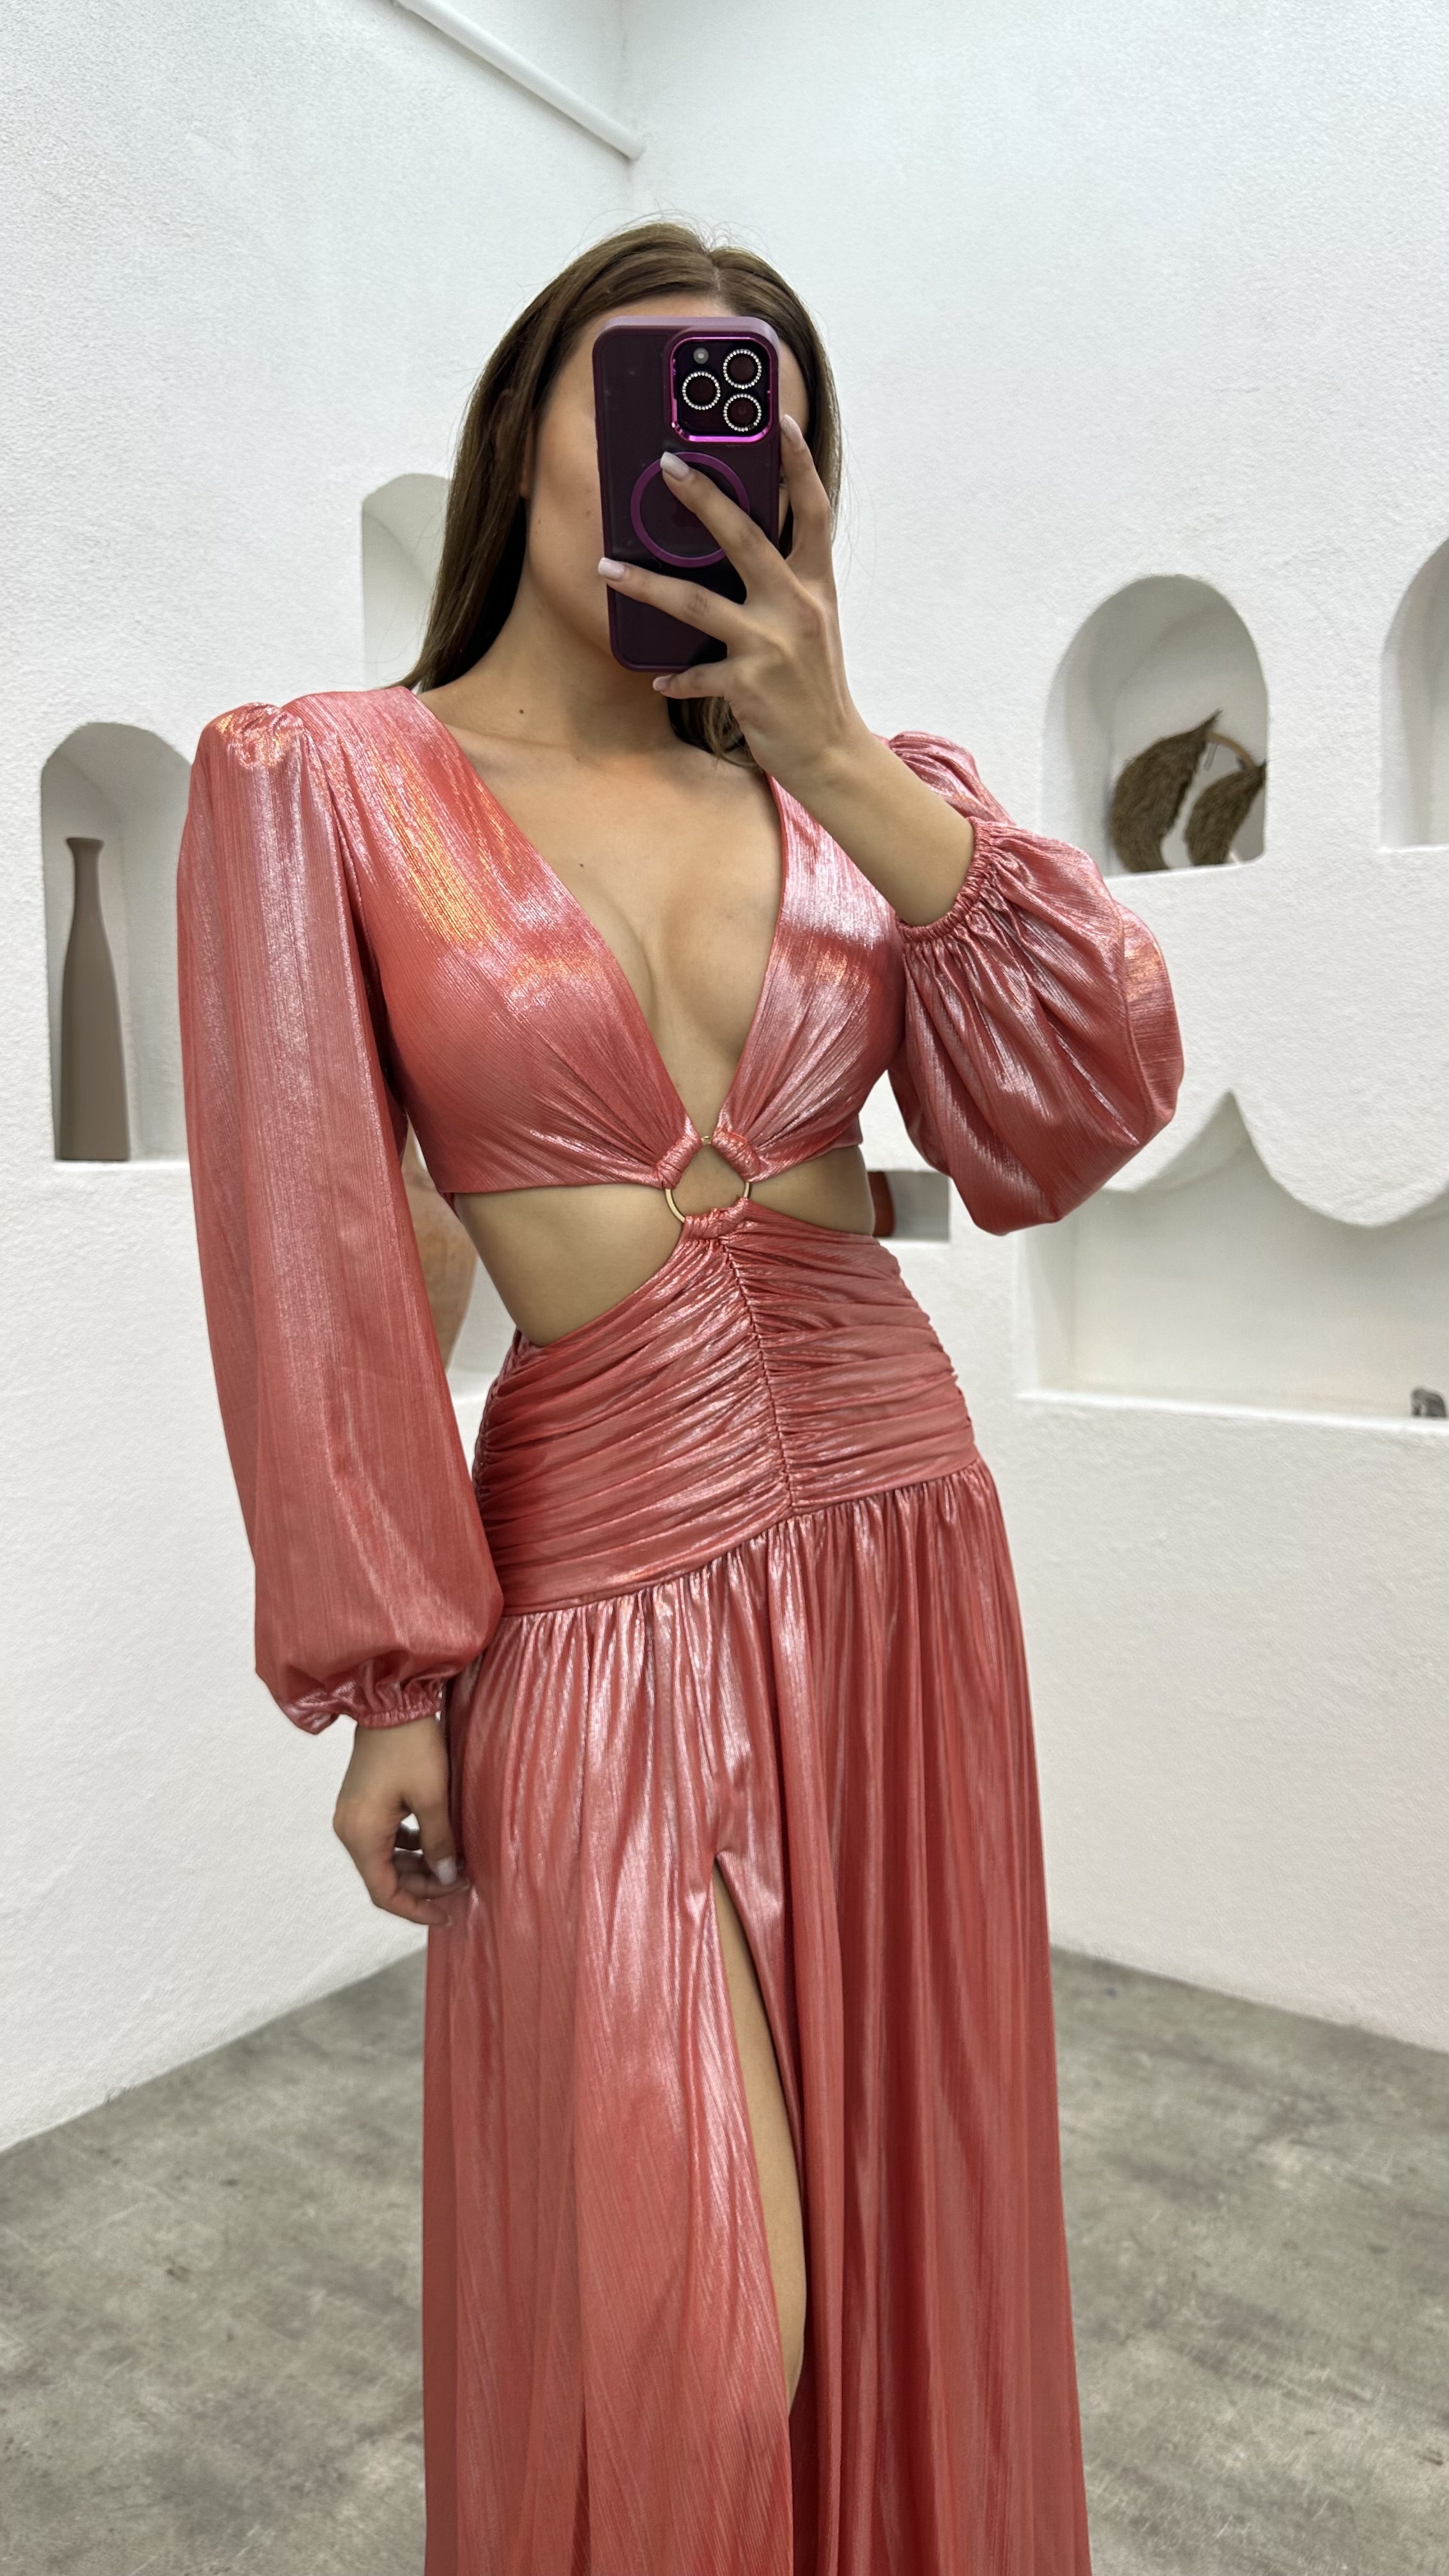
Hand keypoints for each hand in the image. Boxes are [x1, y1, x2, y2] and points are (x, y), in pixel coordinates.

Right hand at [333, 1711, 469, 1929]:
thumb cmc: (411, 1746)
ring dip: (417, 1866)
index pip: (384, 1892)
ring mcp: (353, 1815)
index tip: (447, 1915)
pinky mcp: (362, 1803)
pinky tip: (434, 1841)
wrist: (390, 1701)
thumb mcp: (433, 1797)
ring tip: (453, 1865)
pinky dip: (409, 1847)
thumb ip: (438, 1843)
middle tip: (461, 1881)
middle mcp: (349, 1829)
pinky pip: (384, 1838)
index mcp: (360, 1834)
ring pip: (385, 1858)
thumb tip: (445, 1878)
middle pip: (385, 1876)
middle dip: (423, 1885)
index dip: (416, 1910)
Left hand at [599, 414, 870, 801]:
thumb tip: (737, 543)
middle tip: (667, 467)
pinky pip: (696, 675)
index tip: (781, 421)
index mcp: (815, 584)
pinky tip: (657, 676)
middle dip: (703, 499)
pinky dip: (675, 676)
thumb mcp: (810, 622)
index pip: (813, 510)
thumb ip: (782, 582)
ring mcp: (772, 646)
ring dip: (645, 585)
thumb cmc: (812, 682)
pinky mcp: (749, 685)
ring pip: (697, 604)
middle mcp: (796, 606)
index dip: (798, 464)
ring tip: (606, 568)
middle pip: (744, 538)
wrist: (831, 751)